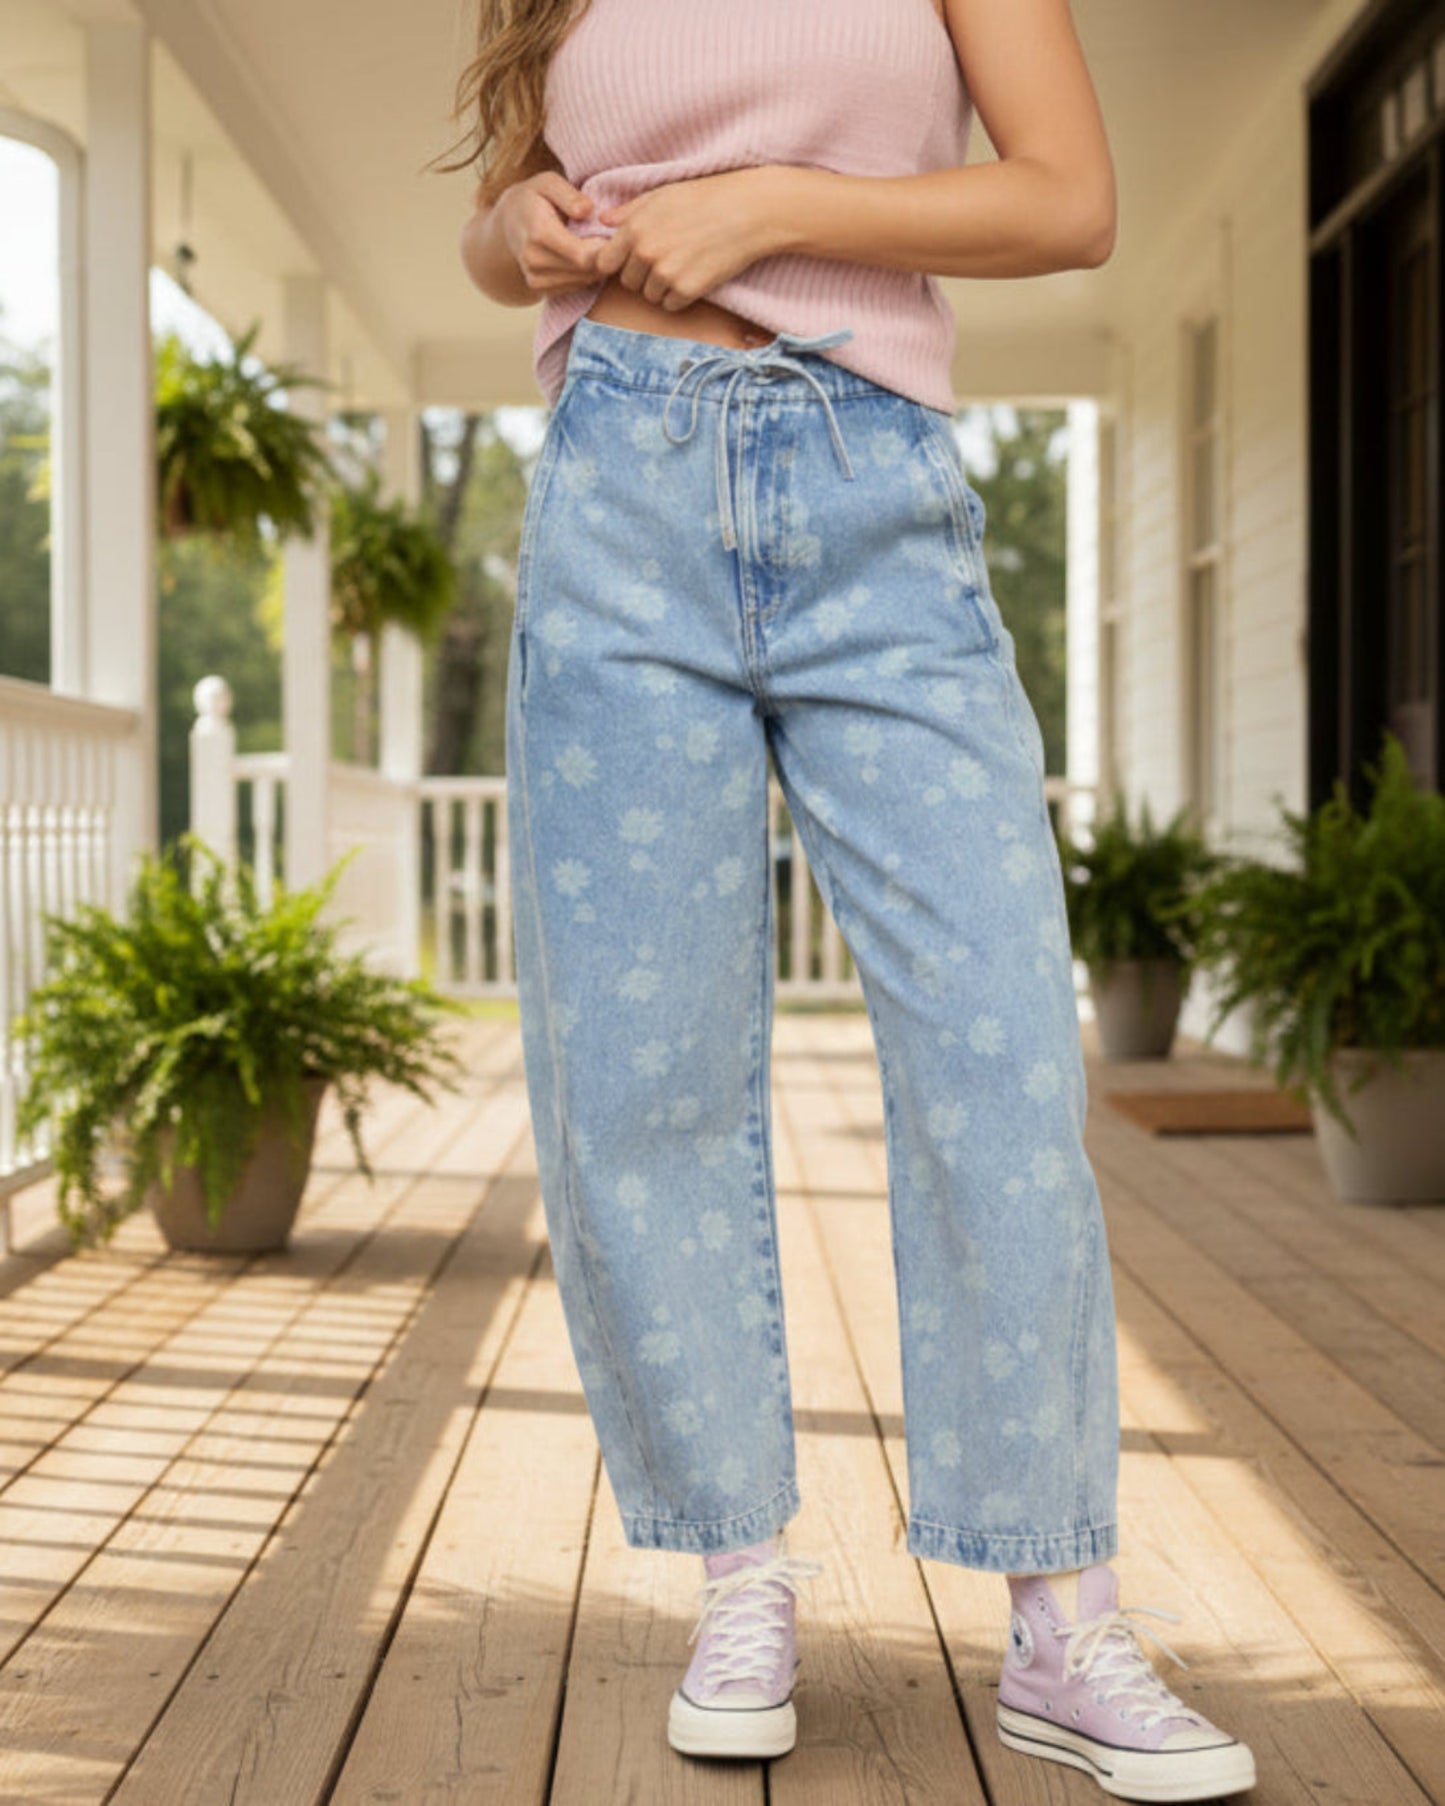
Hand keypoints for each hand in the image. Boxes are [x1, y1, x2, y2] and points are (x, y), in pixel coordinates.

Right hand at [497, 171, 607, 296]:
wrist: (507, 223)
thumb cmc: (533, 197)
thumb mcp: (548, 182)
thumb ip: (568, 195)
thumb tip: (588, 210)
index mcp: (539, 232)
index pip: (582, 255)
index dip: (606, 248)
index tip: (615, 233)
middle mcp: (534, 260)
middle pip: (586, 271)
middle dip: (606, 257)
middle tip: (615, 239)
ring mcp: (535, 278)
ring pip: (583, 281)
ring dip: (598, 267)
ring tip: (601, 245)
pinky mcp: (539, 288)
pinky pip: (574, 287)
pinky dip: (586, 275)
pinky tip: (587, 257)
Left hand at [592, 168, 782, 310]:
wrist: (748, 212)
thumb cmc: (705, 197)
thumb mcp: (662, 195)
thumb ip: (629, 211)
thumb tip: (602, 220)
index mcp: (635, 228)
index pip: (605, 262)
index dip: (617, 262)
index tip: (632, 259)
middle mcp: (646, 252)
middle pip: (628, 282)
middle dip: (642, 275)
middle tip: (668, 257)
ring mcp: (666, 274)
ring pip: (650, 296)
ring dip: (663, 287)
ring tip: (684, 264)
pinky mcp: (687, 290)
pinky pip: (671, 305)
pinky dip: (681, 296)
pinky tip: (695, 275)